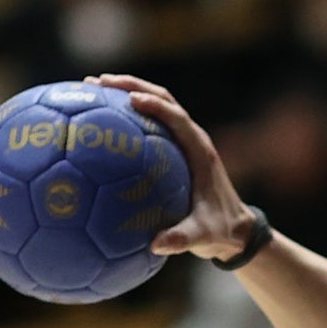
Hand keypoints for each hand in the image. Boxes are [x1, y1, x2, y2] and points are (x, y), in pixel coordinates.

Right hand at [94, 76, 252, 262]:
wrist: (235, 230)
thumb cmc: (220, 231)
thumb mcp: (203, 237)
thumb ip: (182, 239)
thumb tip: (156, 245)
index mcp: (200, 151)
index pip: (177, 118)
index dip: (156, 105)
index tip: (130, 99)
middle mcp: (191, 139)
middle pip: (162, 98)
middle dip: (131, 86)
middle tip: (98, 82)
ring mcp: (182, 141)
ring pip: (154, 105)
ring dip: (126, 93)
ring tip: (91, 88)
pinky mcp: (173, 148)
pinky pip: (147, 125)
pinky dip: (124, 117)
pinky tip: (95, 122)